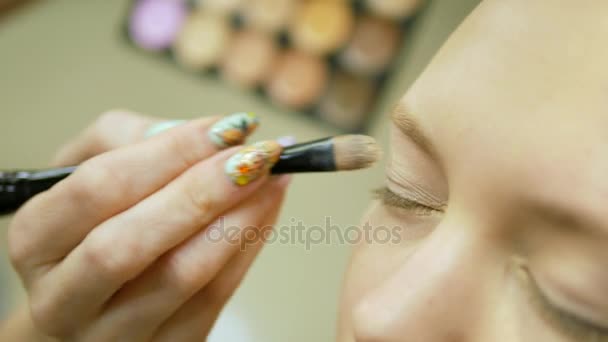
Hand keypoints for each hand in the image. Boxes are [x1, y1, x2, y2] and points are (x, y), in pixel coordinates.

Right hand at [7, 110, 288, 340]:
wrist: (90, 301)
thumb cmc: (91, 227)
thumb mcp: (86, 169)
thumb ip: (127, 139)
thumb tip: (201, 134)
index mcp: (37, 241)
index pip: (99, 188)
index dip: (169, 153)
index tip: (227, 128)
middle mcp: (64, 298)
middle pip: (131, 243)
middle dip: (203, 191)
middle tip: (258, 154)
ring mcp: (112, 335)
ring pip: (181, 277)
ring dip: (238, 220)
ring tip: (275, 178)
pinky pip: (214, 299)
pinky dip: (248, 247)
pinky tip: (267, 210)